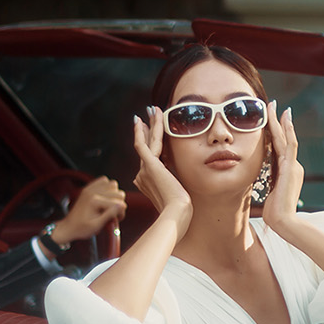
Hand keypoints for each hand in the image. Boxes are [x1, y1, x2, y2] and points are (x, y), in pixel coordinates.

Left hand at [51, 175, 127, 247]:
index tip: (117, 219)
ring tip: (111, 204)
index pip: (118, 203)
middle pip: (118, 192)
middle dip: (119, 203)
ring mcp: (90, 188)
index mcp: (94, 201)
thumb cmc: (81, 228)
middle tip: (115, 213)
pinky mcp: (88, 188)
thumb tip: (122, 205)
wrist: (68, 227)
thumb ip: (110, 214)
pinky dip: (108, 187)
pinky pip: (104, 180)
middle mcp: (92, 192)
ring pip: (113, 184)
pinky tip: (106, 197)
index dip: (121, 212)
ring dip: (115, 194)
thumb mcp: (97, 225)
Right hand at [133, 107, 191, 227]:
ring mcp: (144, 170)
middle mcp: (142, 175)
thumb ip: (175, 186)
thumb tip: (179, 185)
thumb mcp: (178, 196)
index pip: (149, 159)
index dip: (150, 144)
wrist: (176, 213)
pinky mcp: (149, 165)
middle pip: (146, 147)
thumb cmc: (181, 211)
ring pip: (147, 142)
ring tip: (152, 110)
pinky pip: (145, 143)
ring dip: (150, 125)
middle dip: (147, 130)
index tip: (151, 134)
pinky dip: (143, 130)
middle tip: (146, 115)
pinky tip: (143, 119)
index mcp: (148, 182)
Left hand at [261, 101, 305, 236]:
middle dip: (279, 121)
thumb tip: (265, 178)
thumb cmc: (276, 212)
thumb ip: (271, 182)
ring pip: (287, 138)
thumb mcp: (271, 192)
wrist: (284, 221)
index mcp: (288, 171)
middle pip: (285, 139)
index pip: (280, 147)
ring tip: (276, 107)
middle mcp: (293, 166)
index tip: (271, 120)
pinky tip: (284, 120)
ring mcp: (293, 166)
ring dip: (280, 122)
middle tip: (274, 105)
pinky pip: (290, 145)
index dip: (276, 132)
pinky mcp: (292, 168)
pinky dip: (288, 132)